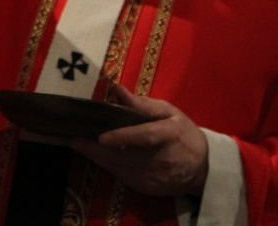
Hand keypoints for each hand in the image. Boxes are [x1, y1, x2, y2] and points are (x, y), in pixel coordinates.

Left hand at [70, 84, 208, 196]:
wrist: (202, 168)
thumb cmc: (182, 133)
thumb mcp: (168, 112)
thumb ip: (142, 103)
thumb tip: (117, 89)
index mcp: (169, 135)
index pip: (145, 137)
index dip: (123, 138)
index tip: (102, 137)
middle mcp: (161, 159)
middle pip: (125, 156)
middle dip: (97, 149)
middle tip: (75, 139)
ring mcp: (154, 177)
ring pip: (119, 168)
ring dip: (98, 157)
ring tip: (80, 144)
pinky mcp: (147, 188)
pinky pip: (121, 175)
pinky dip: (108, 165)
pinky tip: (96, 155)